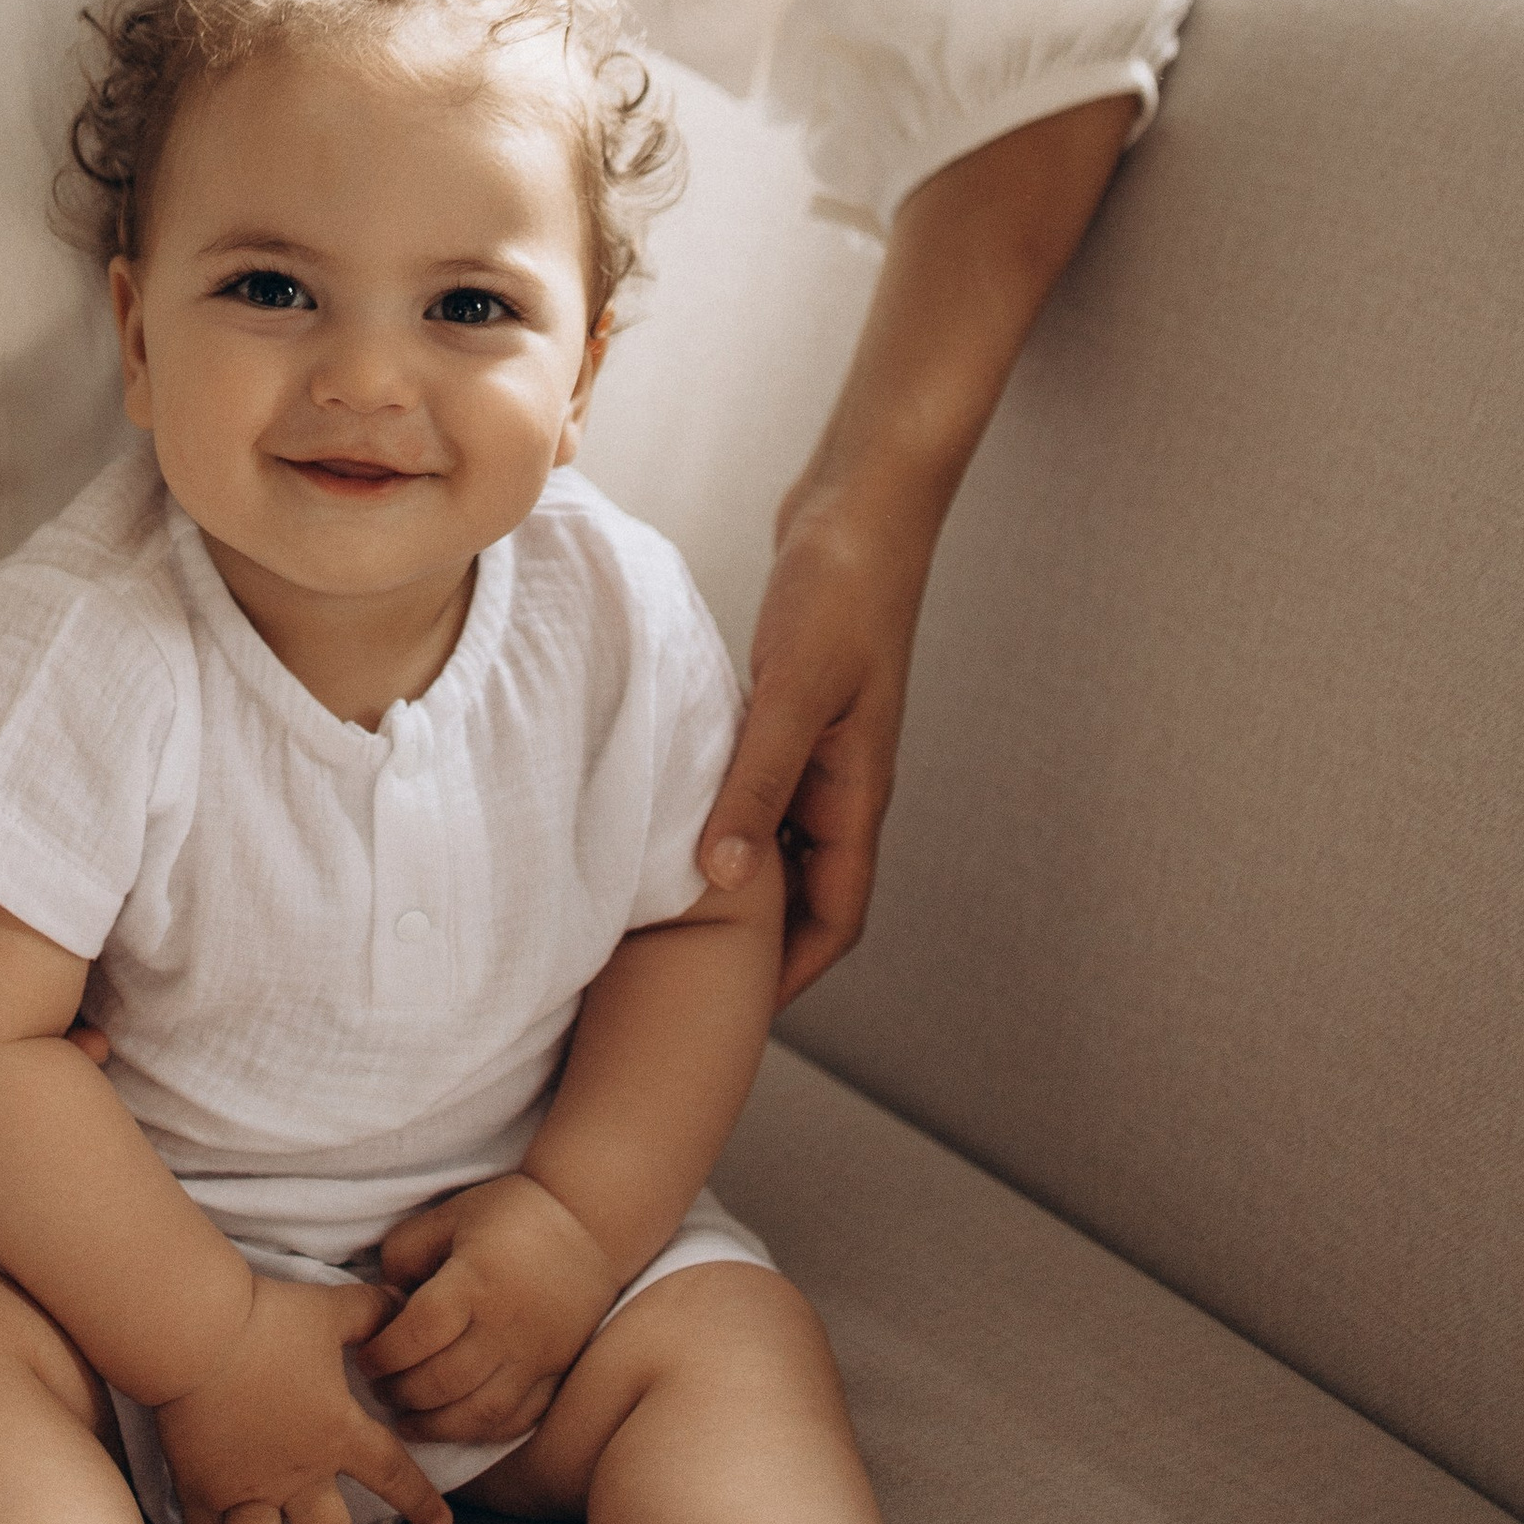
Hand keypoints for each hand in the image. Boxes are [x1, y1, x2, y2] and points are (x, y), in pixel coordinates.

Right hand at [153, 1274, 451, 1523]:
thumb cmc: (268, 1316)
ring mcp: (245, 1488)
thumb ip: (374, 1313)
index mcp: (336, 1432)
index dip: (420, 1501)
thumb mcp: (334, 1309)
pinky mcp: (201, 1487)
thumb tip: (406, 1304)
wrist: (196, 1329)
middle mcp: (296, 1474)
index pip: (392, 1474)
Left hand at [365, 1176, 615, 1444]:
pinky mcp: (556, 1374)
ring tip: (405, 1418)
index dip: (384, 1352)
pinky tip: (453, 1425)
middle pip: (443, 1381)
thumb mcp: (450, 1216)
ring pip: (478, 1413)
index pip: (420, 1332)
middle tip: (378, 1390)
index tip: (366, 1356)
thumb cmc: (511, 1214)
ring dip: (434, 1426)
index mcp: (476, 1279)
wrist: (590, 1223)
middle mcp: (507, 1324)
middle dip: (400, 1393)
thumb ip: (406, 1254)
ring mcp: (536, 1356)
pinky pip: (515, 1420)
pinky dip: (479, 1432)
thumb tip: (384, 1303)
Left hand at [698, 475, 931, 1004]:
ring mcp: (820, 747)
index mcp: (858, 792)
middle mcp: (844, 783)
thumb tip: (723, 879)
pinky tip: (668, 814)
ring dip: (738, 877)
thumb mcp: (793, 691)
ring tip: (662, 915)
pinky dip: (725, 812)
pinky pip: (761, 787)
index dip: (790, 974)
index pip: (836, 916)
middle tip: (682, 981)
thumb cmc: (840, 591)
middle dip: (759, 943)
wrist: (861, 507)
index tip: (733, 1016)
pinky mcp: (794, 710)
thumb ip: (759, 781)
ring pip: (780, 841)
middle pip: (808, 892)